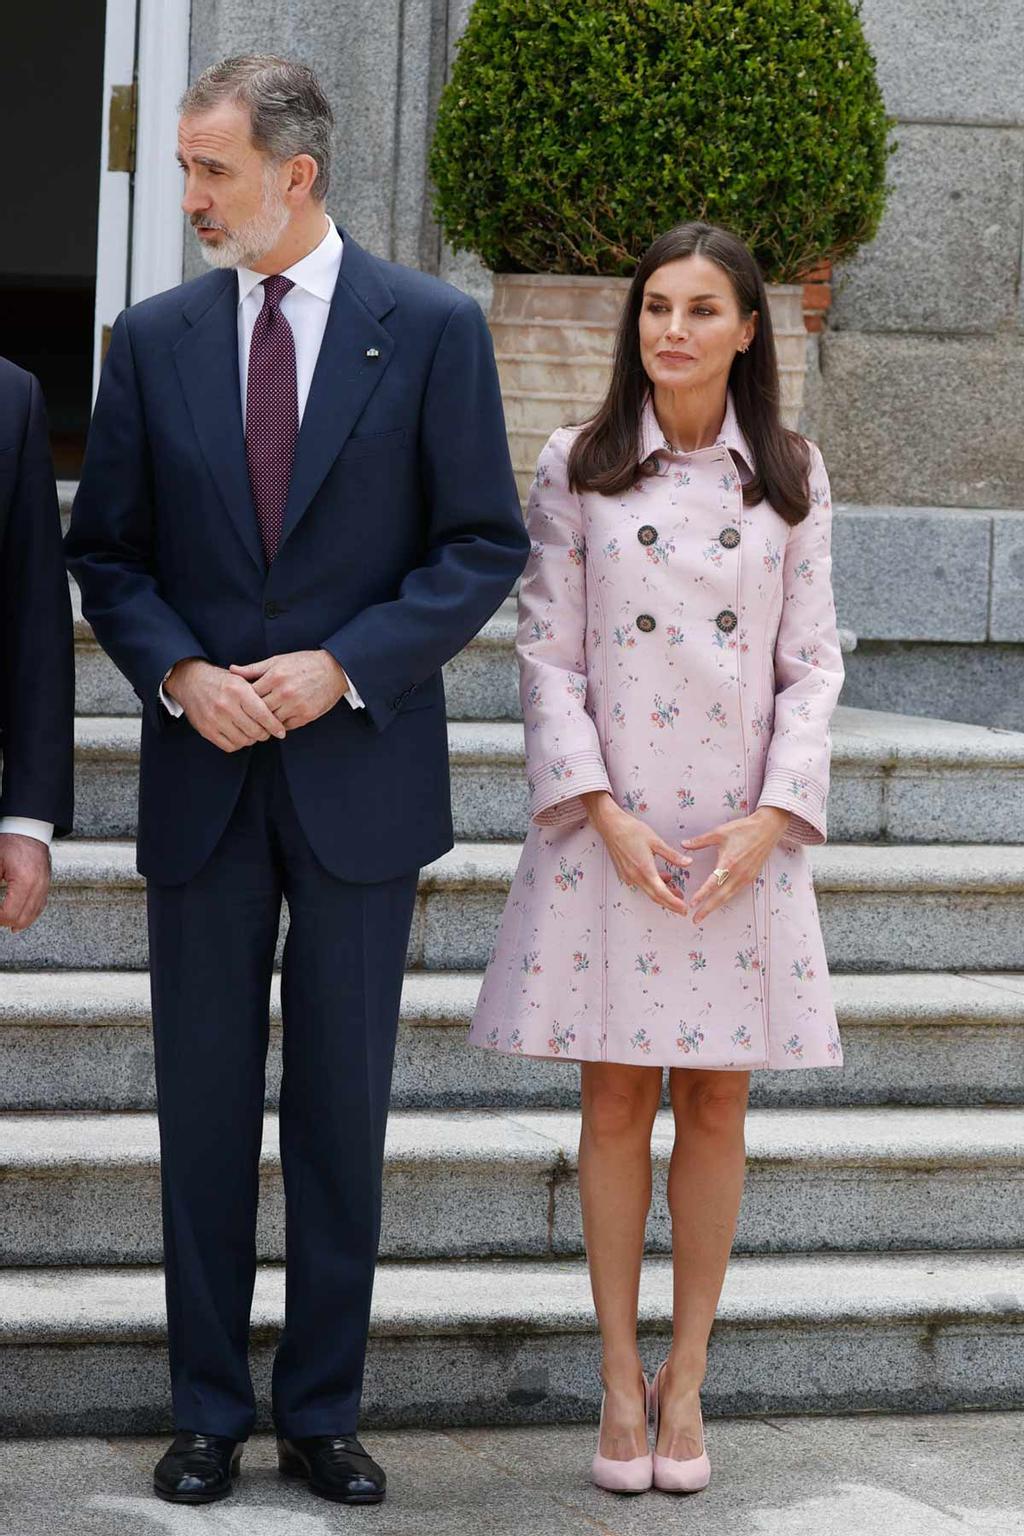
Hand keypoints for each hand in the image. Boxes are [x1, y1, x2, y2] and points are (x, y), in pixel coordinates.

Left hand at [0, 833, 51, 931]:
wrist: (29, 830)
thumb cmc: (10, 843)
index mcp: (24, 881)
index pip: (10, 912)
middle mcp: (38, 886)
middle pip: (22, 918)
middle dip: (5, 921)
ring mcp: (45, 886)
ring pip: (33, 915)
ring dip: (17, 922)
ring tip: (4, 924)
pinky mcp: (46, 884)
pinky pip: (40, 907)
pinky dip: (29, 916)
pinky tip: (19, 922)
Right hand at [165, 658, 286, 751]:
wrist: (191, 681)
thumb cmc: (222, 681)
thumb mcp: (241, 679)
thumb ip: (259, 693)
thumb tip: (280, 710)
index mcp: (238, 690)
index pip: (263, 715)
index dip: (275, 726)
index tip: (281, 731)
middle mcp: (226, 705)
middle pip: (255, 731)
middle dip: (264, 733)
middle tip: (266, 731)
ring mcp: (214, 719)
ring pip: (243, 741)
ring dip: (251, 739)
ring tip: (253, 732)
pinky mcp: (206, 730)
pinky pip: (229, 746)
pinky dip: (238, 743)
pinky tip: (239, 735)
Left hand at [229, 650, 348, 729]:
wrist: (333, 670)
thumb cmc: (302, 664)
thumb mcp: (277, 661)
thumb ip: (253, 669)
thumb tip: (231, 670)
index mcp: (275, 677)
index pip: (250, 695)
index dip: (242, 701)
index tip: (238, 704)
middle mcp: (285, 692)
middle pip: (259, 710)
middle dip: (251, 714)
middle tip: (244, 718)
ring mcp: (296, 705)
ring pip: (271, 721)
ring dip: (265, 722)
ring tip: (258, 721)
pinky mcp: (306, 716)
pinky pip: (285, 726)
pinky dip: (279, 725)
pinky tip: (275, 721)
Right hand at [581, 791, 691, 915]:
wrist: (611, 826)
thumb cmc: (631, 830)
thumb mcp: (655, 841)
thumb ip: (672, 855)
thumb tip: (687, 863)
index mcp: (644, 869)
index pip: (661, 892)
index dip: (674, 903)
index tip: (683, 909)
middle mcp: (635, 876)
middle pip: (655, 897)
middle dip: (670, 904)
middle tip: (682, 908)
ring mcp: (628, 876)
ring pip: (648, 891)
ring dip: (662, 894)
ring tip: (676, 891)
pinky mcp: (625, 873)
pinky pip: (641, 884)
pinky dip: (652, 885)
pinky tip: (661, 877)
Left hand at [682, 806, 789, 923]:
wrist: (767, 828)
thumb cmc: (744, 829)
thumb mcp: (719, 832)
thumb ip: (700, 841)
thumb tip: (683, 844)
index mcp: (729, 862)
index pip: (713, 883)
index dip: (702, 895)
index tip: (692, 904)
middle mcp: (738, 873)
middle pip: (721, 896)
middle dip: (707, 909)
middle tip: (695, 919)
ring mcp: (746, 876)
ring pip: (729, 896)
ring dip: (716, 906)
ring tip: (704, 914)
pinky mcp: (751, 877)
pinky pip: (736, 891)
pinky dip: (726, 899)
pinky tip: (719, 902)